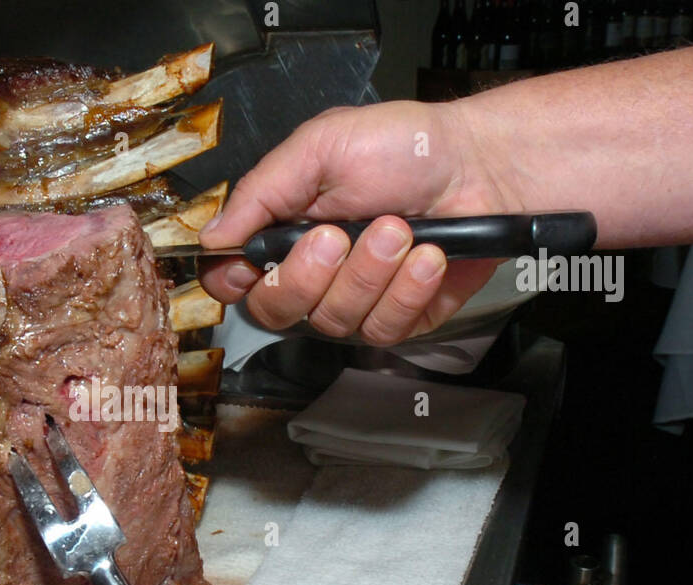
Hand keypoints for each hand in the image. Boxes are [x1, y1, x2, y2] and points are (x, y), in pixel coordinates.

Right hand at [199, 100, 516, 345]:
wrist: (482, 164)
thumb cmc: (405, 146)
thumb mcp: (319, 148)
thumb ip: (260, 193)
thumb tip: (210, 237)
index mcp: (282, 230)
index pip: (232, 278)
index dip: (233, 281)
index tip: (251, 265)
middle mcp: (313, 272)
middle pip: (276, 312)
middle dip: (309, 276)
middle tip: (339, 234)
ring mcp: (355, 299)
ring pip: (334, 322)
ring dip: (369, 274)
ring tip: (400, 230)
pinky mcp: (399, 318)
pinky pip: (384, 329)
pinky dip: (408, 290)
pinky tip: (428, 256)